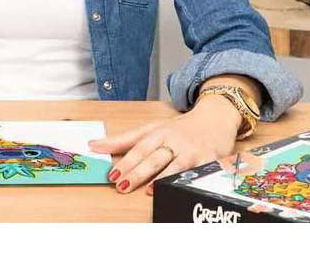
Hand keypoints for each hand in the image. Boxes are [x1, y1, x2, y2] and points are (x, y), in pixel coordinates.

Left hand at [88, 95, 240, 194]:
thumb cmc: (179, 128)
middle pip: (154, 158)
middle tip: (122, 185)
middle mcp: (175, 141)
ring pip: (176, 166)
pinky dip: (190, 182)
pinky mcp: (210, 161)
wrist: (215, 118)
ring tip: (148, 190)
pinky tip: (181, 190)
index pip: (139, 148)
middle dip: (138, 173)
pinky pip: (199, 174)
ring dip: (162, 179)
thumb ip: (124, 139)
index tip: (111, 174)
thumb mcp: (152, 129)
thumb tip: (94, 145)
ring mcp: (193, 152)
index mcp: (159, 132)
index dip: (125, 161)